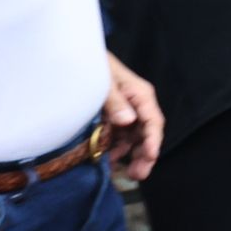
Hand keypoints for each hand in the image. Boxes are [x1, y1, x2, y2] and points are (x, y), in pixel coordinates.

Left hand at [101, 55, 163, 182]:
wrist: (77, 55)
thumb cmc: (92, 63)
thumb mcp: (103, 81)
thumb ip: (114, 101)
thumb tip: (127, 121)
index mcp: (141, 95)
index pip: (153, 121)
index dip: (153, 141)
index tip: (149, 157)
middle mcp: (137, 105)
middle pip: (147, 134)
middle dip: (144, 155)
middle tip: (137, 175)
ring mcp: (126, 112)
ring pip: (134, 138)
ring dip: (131, 156)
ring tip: (124, 174)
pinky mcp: (114, 116)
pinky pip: (120, 136)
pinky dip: (116, 149)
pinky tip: (109, 159)